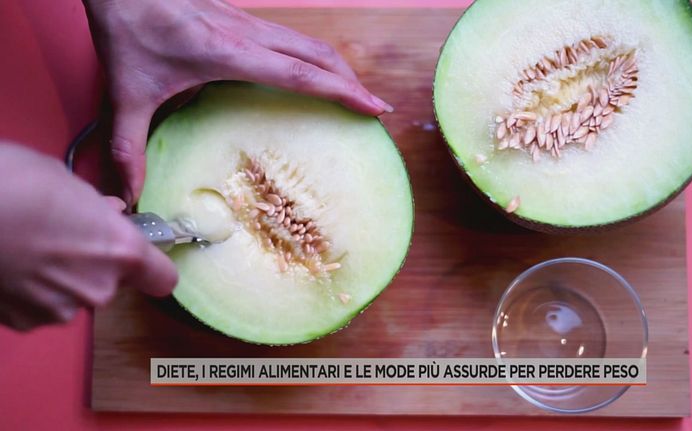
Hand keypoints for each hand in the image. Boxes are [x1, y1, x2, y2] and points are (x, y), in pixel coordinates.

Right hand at [0, 143, 176, 330]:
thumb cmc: (13, 183)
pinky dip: (29, 290)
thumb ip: (96, 208)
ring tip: (27, 246)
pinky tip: (9, 262)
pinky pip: (39, 306)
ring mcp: (59, 309)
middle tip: (63, 235)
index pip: (162, 278)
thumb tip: (108, 213)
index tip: (142, 258)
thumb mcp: (66, 182)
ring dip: (58, 278)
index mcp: (121, 251)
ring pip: (73, 295)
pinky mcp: (23, 322)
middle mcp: (98, 288)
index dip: (152, 267)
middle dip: (93, 264)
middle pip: (111, 283)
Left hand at [84, 0, 392, 204]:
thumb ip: (126, 148)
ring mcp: (247, 22)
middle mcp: (248, 34)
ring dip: (337, 67)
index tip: (373, 107)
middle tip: (376, 108)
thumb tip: (127, 198)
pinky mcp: (241, 18)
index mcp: (229, 54)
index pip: (301, 75)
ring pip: (308, 42)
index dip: (342, 92)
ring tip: (354, 94)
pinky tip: (312, 73)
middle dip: (352, 81)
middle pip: (318, 55)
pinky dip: (314, 57)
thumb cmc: (126, 26)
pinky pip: (291, 38)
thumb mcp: (125, 93)